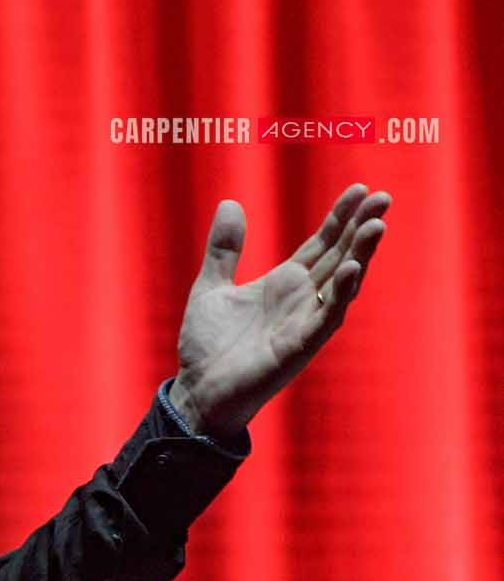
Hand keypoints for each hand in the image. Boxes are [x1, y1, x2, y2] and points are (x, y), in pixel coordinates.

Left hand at [167, 182, 389, 436]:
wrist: (197, 391)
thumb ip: (224, 248)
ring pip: (342, 283)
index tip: (360, 189)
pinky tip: (351, 268)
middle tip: (384, 197)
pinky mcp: (300, 346)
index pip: (321, 244)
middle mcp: (302, 299)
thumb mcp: (211, 287)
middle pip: (340, 256)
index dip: (340, 217)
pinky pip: (326, 316)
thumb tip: (229, 203)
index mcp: (284, 283)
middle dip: (361, 227)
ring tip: (376, 224)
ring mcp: (305, 322)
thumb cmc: (207, 346)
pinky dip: (340, 293)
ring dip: (360, 254)